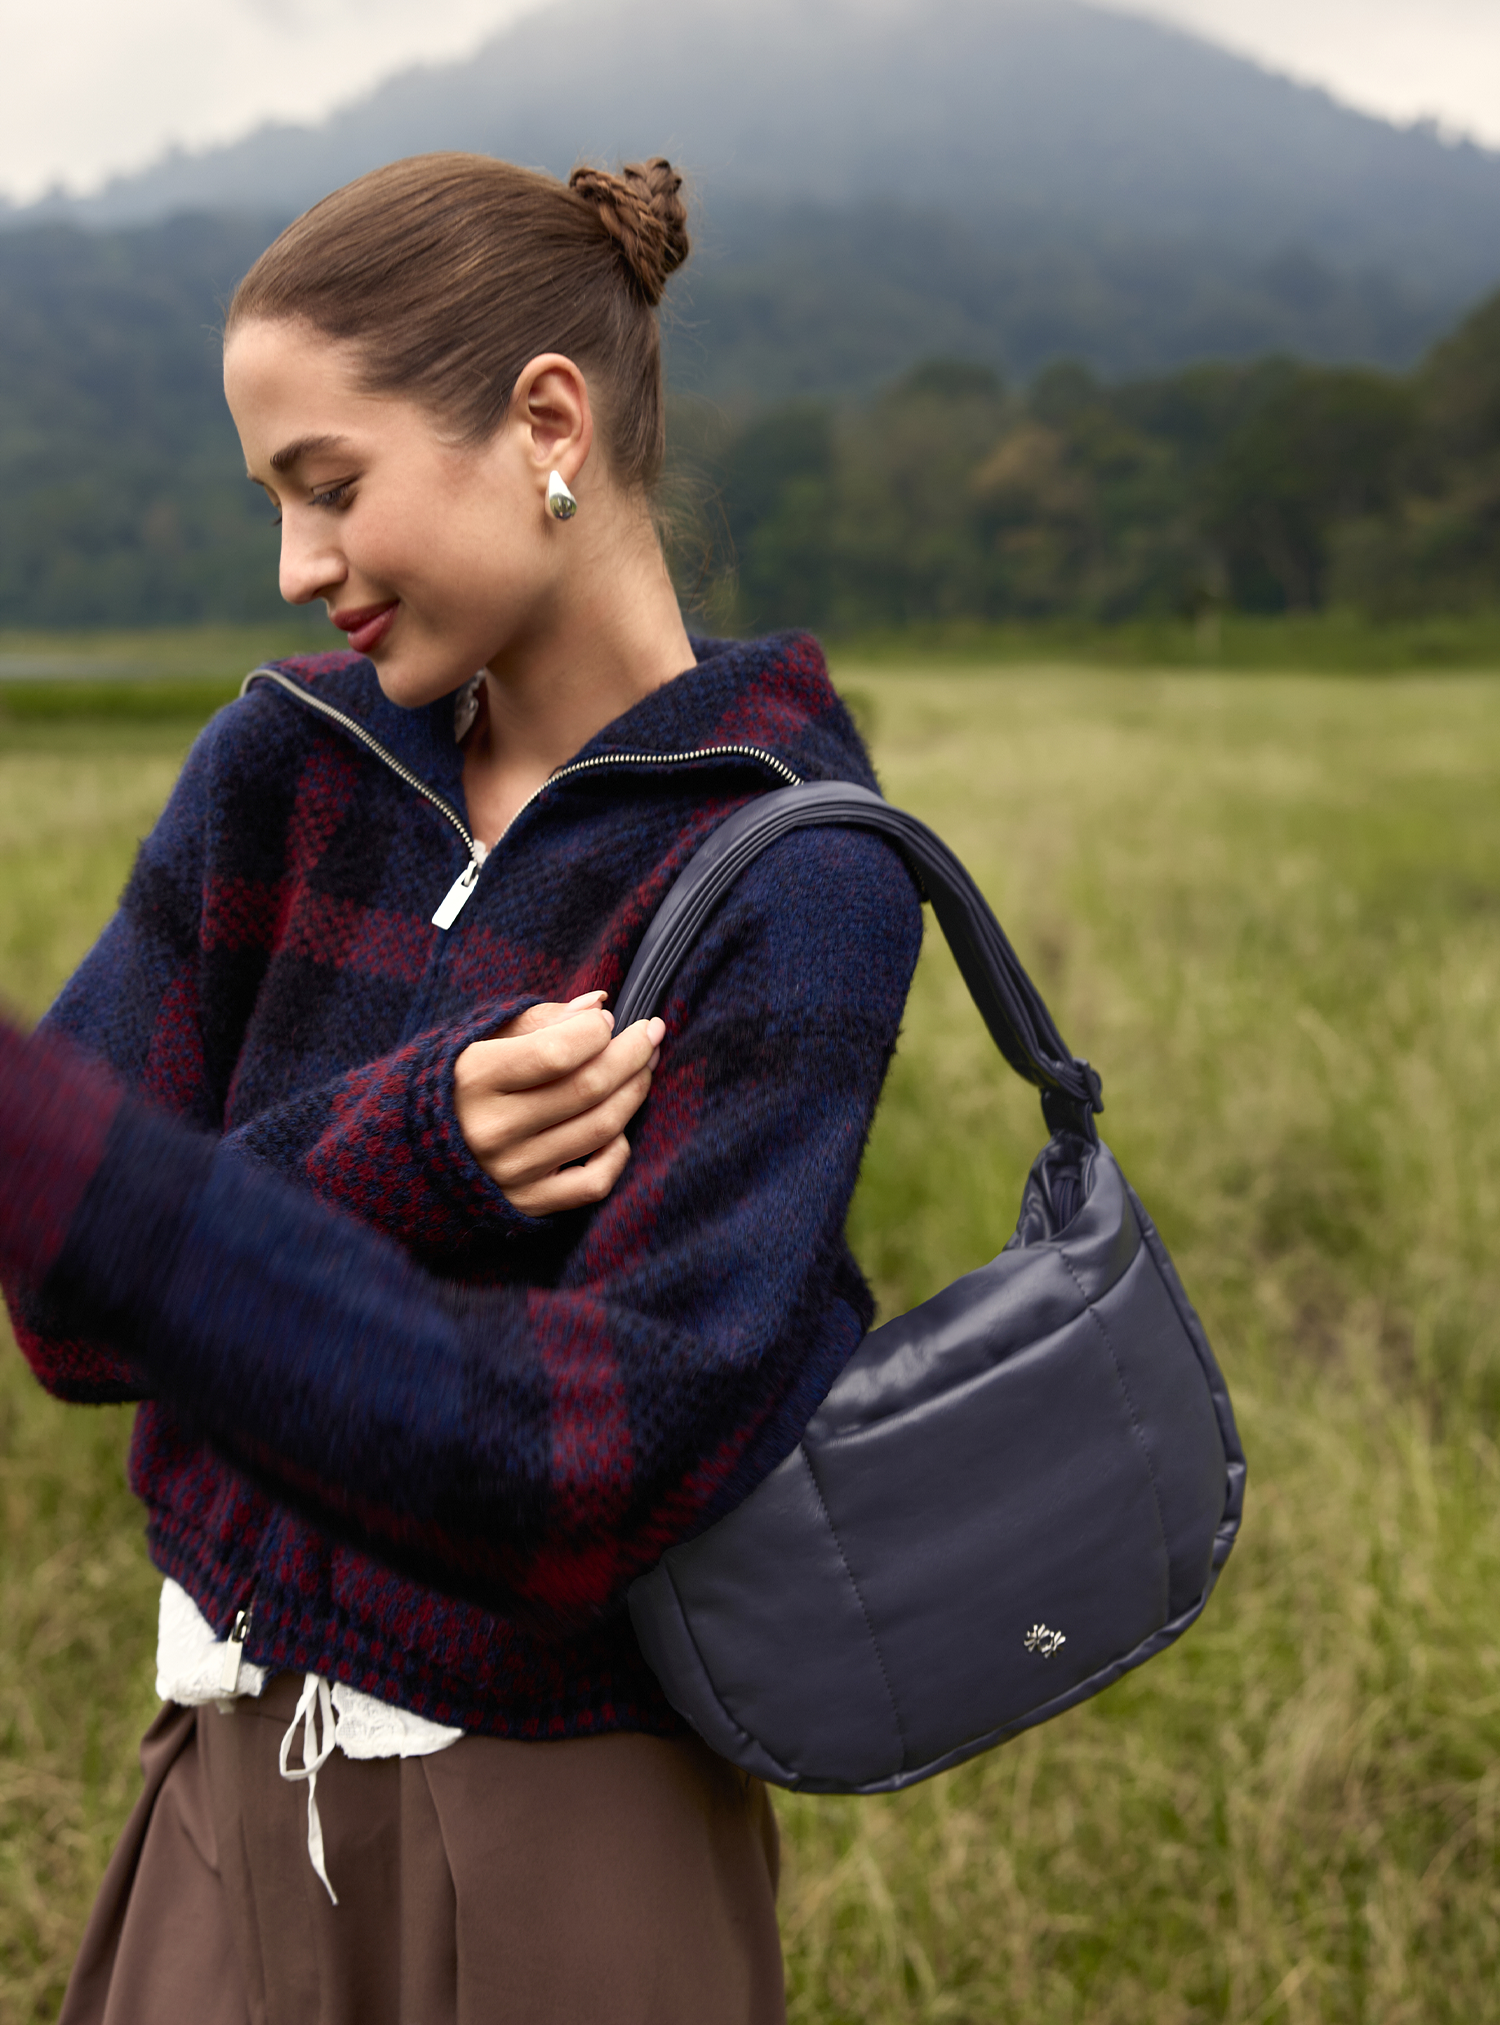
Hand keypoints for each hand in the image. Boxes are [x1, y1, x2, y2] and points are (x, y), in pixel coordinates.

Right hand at [453, 993, 665, 1215]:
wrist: (409, 1153)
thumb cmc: (453, 1084)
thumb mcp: (477, 1039)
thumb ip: (539, 1020)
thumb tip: (599, 1006)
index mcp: (473, 1078)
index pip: (558, 1051)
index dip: (597, 1030)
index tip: (606, 1020)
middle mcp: (492, 1129)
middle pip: (589, 1088)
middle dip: (633, 1054)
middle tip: (650, 1033)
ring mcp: (512, 1172)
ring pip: (601, 1129)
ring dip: (634, 1092)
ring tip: (643, 1068)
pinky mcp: (527, 1204)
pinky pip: (594, 1183)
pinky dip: (618, 1152)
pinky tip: (617, 1127)